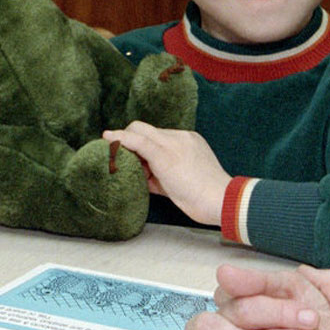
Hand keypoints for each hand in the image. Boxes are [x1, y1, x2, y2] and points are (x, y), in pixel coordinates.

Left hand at [102, 122, 229, 224]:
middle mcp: (180, 137)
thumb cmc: (206, 198)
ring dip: (127, 146)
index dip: (142, 146)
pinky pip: (138, 141)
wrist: (222, 200)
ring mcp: (173, 144)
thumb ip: (162, 176)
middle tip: (121, 160)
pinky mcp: (164, 155)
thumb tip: (143, 177)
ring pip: (140, 133)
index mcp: (189, 141)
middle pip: (146, 130)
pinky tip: (108, 139)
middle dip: (130, 141)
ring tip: (119, 163)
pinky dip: (121, 139)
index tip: (134, 160)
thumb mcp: (182, 182)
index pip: (157, 136)